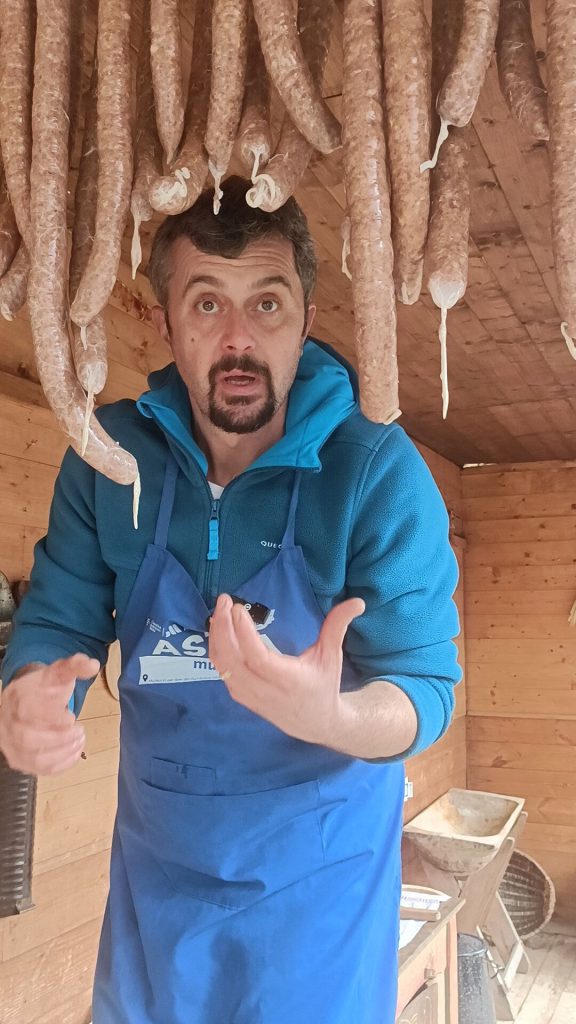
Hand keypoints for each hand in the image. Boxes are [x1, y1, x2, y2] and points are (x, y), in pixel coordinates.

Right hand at [0, 654, 99, 774]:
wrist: (21, 701)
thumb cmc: (41, 688)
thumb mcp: (57, 672)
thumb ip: (74, 666)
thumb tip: (92, 665)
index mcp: (17, 699)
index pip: (30, 713)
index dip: (53, 718)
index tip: (70, 716)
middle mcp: (9, 724)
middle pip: (29, 739)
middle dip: (60, 738)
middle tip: (80, 730)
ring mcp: (13, 745)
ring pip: (35, 758)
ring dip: (64, 752)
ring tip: (80, 740)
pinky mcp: (20, 761)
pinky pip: (40, 770)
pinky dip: (61, 765)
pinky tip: (75, 753)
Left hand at [208, 594, 364, 745]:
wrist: (317, 723)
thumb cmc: (324, 685)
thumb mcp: (332, 656)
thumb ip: (338, 626)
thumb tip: (357, 602)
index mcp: (287, 679)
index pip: (257, 656)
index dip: (244, 633)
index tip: (238, 608)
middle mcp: (265, 690)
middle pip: (232, 659)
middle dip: (223, 627)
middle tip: (225, 600)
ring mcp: (250, 696)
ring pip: (222, 666)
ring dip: (216, 636)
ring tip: (220, 610)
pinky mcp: (241, 697)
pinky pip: (222, 672)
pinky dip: (217, 650)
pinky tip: (219, 630)